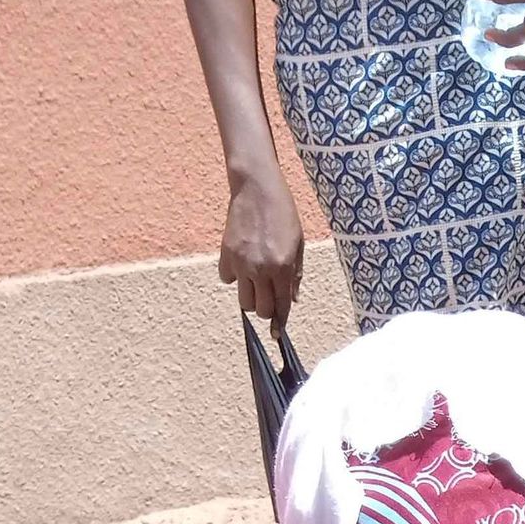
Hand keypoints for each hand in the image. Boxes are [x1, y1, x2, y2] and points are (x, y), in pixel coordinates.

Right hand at [221, 167, 303, 329]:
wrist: (257, 187)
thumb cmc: (283, 213)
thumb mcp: (298, 244)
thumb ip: (295, 274)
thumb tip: (291, 299)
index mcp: (282, 268)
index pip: (281, 306)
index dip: (280, 323)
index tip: (277, 335)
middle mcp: (260, 269)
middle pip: (260, 310)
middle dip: (267, 309)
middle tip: (269, 297)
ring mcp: (241, 262)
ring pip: (243, 300)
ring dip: (251, 296)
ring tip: (256, 282)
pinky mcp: (226, 253)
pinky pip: (227, 280)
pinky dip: (234, 278)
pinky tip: (242, 266)